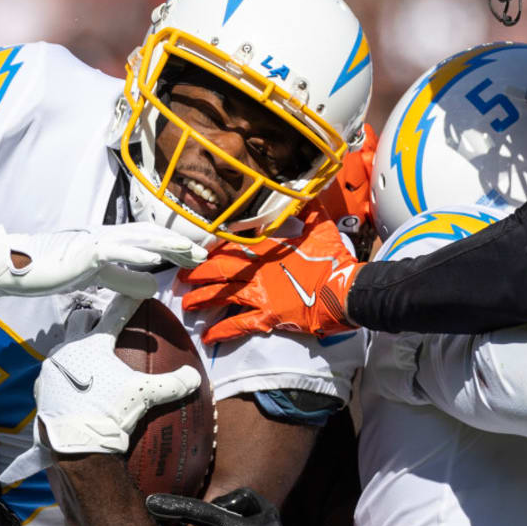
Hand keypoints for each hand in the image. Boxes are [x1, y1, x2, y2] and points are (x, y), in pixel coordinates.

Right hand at [0, 223, 207, 298]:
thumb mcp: (100, 278)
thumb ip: (126, 280)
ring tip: (187, 251)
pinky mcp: (85, 252)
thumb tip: (154, 287)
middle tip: (203, 254)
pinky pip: (114, 251)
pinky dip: (135, 253)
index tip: (196, 257)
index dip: (174, 247)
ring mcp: (97, 241)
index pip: (150, 241)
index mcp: (112, 241)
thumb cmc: (58, 270)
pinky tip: (153, 258)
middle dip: (178, 244)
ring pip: (137, 238)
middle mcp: (108, 235)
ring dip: (165, 243)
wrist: (21, 266)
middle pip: (150, 235)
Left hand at [0, 294, 201, 483]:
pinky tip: (74, 385)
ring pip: (62, 345)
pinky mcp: (42, 388)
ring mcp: (51, 369)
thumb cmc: (110, 412)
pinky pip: (53, 373)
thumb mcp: (145, 396)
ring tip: (87, 357)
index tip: (137, 291)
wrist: (77, 444)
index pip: (116, 316)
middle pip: (79, 320)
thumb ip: (172, 384)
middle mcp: (68, 350)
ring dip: (75, 346)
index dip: (129, 302)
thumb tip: (195, 377)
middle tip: (102, 323)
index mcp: (94, 345)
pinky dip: (65, 374)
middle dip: (92, 317)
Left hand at [180, 203, 363, 343]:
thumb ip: (309, 208)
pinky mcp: (269, 316)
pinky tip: (208, 337)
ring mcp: (261, 295)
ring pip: (223, 297)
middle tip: (181, 278)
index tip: (196, 251)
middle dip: (198, 274)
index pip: (232, 246)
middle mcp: (258, 271)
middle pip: (220, 271)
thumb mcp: (321, 227)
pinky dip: (222, 332)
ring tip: (187, 306)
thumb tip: (307, 188)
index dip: (212, 250)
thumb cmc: (333, 259)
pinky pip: (240, 325)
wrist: (345, 289)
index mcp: (267, 249)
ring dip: (202, 301)